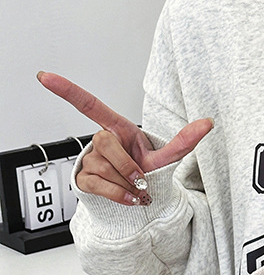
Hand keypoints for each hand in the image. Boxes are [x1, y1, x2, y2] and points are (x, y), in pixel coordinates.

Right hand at [37, 71, 213, 205]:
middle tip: (140, 177)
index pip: (89, 105)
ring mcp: (90, 160)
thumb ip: (185, 140)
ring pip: (104, 168)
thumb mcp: (167, 155)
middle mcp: (101, 141)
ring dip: (127, 183)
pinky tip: (128, 197)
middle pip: (105, 143)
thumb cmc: (148, 169)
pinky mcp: (84, 180)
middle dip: (128, 165)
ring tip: (135, 187)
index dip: (67, 90)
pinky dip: (119, 194)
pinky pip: (99, 185)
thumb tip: (208, 122)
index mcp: (117, 129)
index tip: (44, 77)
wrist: (141, 196)